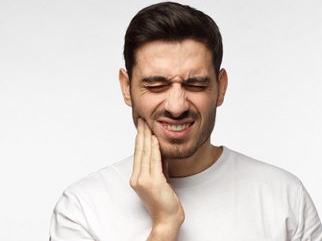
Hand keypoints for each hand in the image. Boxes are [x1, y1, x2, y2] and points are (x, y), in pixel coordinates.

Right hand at [130, 119, 184, 239]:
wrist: (167, 218)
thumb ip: (159, 165)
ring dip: (146, 137)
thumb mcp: (161, 178)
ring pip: (145, 154)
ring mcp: (143, 180)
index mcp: (137, 177)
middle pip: (139, 151)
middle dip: (141, 134)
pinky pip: (154, 161)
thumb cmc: (165, 200)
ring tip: (146, 124)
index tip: (141, 126)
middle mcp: (137, 178)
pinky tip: (154, 138)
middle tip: (142, 120)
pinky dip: (154, 148)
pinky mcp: (153, 182)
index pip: (138, 154)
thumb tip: (160, 149)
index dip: (140, 139)